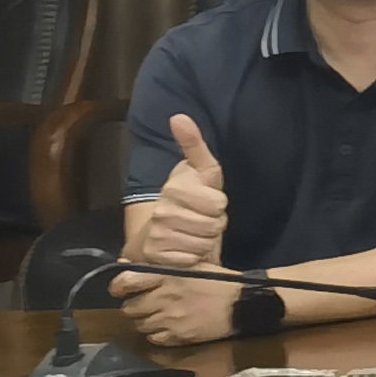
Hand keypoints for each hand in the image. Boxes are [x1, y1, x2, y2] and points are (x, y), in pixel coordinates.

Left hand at [117, 260, 252, 348]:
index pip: (126, 283)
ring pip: (140, 325)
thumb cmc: (219, 281)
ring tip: (158, 317)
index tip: (120, 290)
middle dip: (134, 307)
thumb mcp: (192, 266)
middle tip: (145, 305)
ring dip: (146, 321)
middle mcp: (163, 298)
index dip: (118, 288)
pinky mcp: (177, 337)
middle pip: (129, 309)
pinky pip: (153, 339)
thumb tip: (125, 266)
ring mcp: (169, 319)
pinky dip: (157, 334)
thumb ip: (160, 267)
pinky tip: (168, 327)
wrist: (243, 305)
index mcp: (166, 277)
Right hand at [138, 114, 227, 270]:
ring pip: (204, 243)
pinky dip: (193, 257)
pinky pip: (191, 259)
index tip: (208, 203)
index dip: (219, 206)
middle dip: (213, 224)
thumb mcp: (200, 170)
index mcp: (175, 189)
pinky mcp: (156, 255)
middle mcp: (162, 210)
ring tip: (193, 233)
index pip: (218, 203)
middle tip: (201, 220)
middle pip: (214, 224)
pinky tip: (184, 248)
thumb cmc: (188, 198)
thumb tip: (179, 116)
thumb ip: (194, 144)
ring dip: (204, 241)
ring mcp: (157, 234)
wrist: (158, 231)